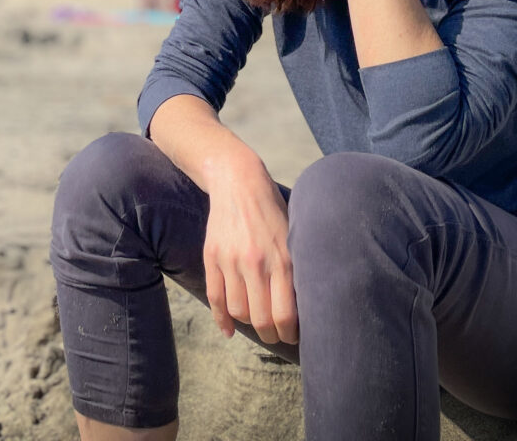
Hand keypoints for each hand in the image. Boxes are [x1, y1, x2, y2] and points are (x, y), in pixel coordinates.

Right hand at [202, 164, 298, 345]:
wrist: (239, 181)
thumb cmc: (273, 211)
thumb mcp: (294, 237)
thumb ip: (296, 269)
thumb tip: (305, 307)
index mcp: (282, 259)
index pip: (285, 314)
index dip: (289, 333)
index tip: (293, 335)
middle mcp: (256, 263)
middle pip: (262, 319)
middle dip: (271, 335)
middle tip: (276, 335)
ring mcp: (231, 260)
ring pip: (239, 311)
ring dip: (249, 324)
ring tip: (258, 323)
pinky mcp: (212, 256)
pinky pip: (215, 298)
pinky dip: (222, 320)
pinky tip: (230, 331)